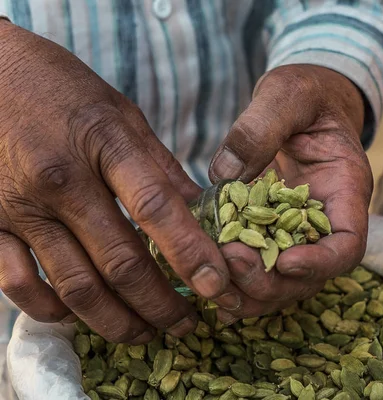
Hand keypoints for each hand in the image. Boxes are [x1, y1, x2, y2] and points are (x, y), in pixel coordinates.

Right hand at [0, 21, 231, 342]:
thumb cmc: (59, 87)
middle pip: (121, 261)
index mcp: (102, 142)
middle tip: (186, 325)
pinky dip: (53, 310)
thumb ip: (159, 163)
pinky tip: (81, 316)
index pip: (156, 208)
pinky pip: (19, 285)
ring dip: (116, 320)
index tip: (217, 285)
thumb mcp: (119, 111)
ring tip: (145, 334)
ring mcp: (19, 206)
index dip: (191, 253)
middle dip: (161, 303)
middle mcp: (61, 180)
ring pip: (76, 286)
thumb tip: (199, 207)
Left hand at [209, 64, 372, 322]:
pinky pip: (258, 267)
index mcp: (345, 189)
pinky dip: (235, 281)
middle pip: (310, 276)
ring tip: (212, 280)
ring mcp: (297, 230)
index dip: (321, 263)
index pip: (348, 244)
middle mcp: (325, 220)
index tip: (284, 261)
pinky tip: (207, 279)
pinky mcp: (270, 230)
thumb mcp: (287, 93)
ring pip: (282, 282)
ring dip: (249, 291)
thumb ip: (261, 125)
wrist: (303, 102)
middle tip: (229, 263)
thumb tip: (225, 174)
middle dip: (271, 281)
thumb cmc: (306, 93)